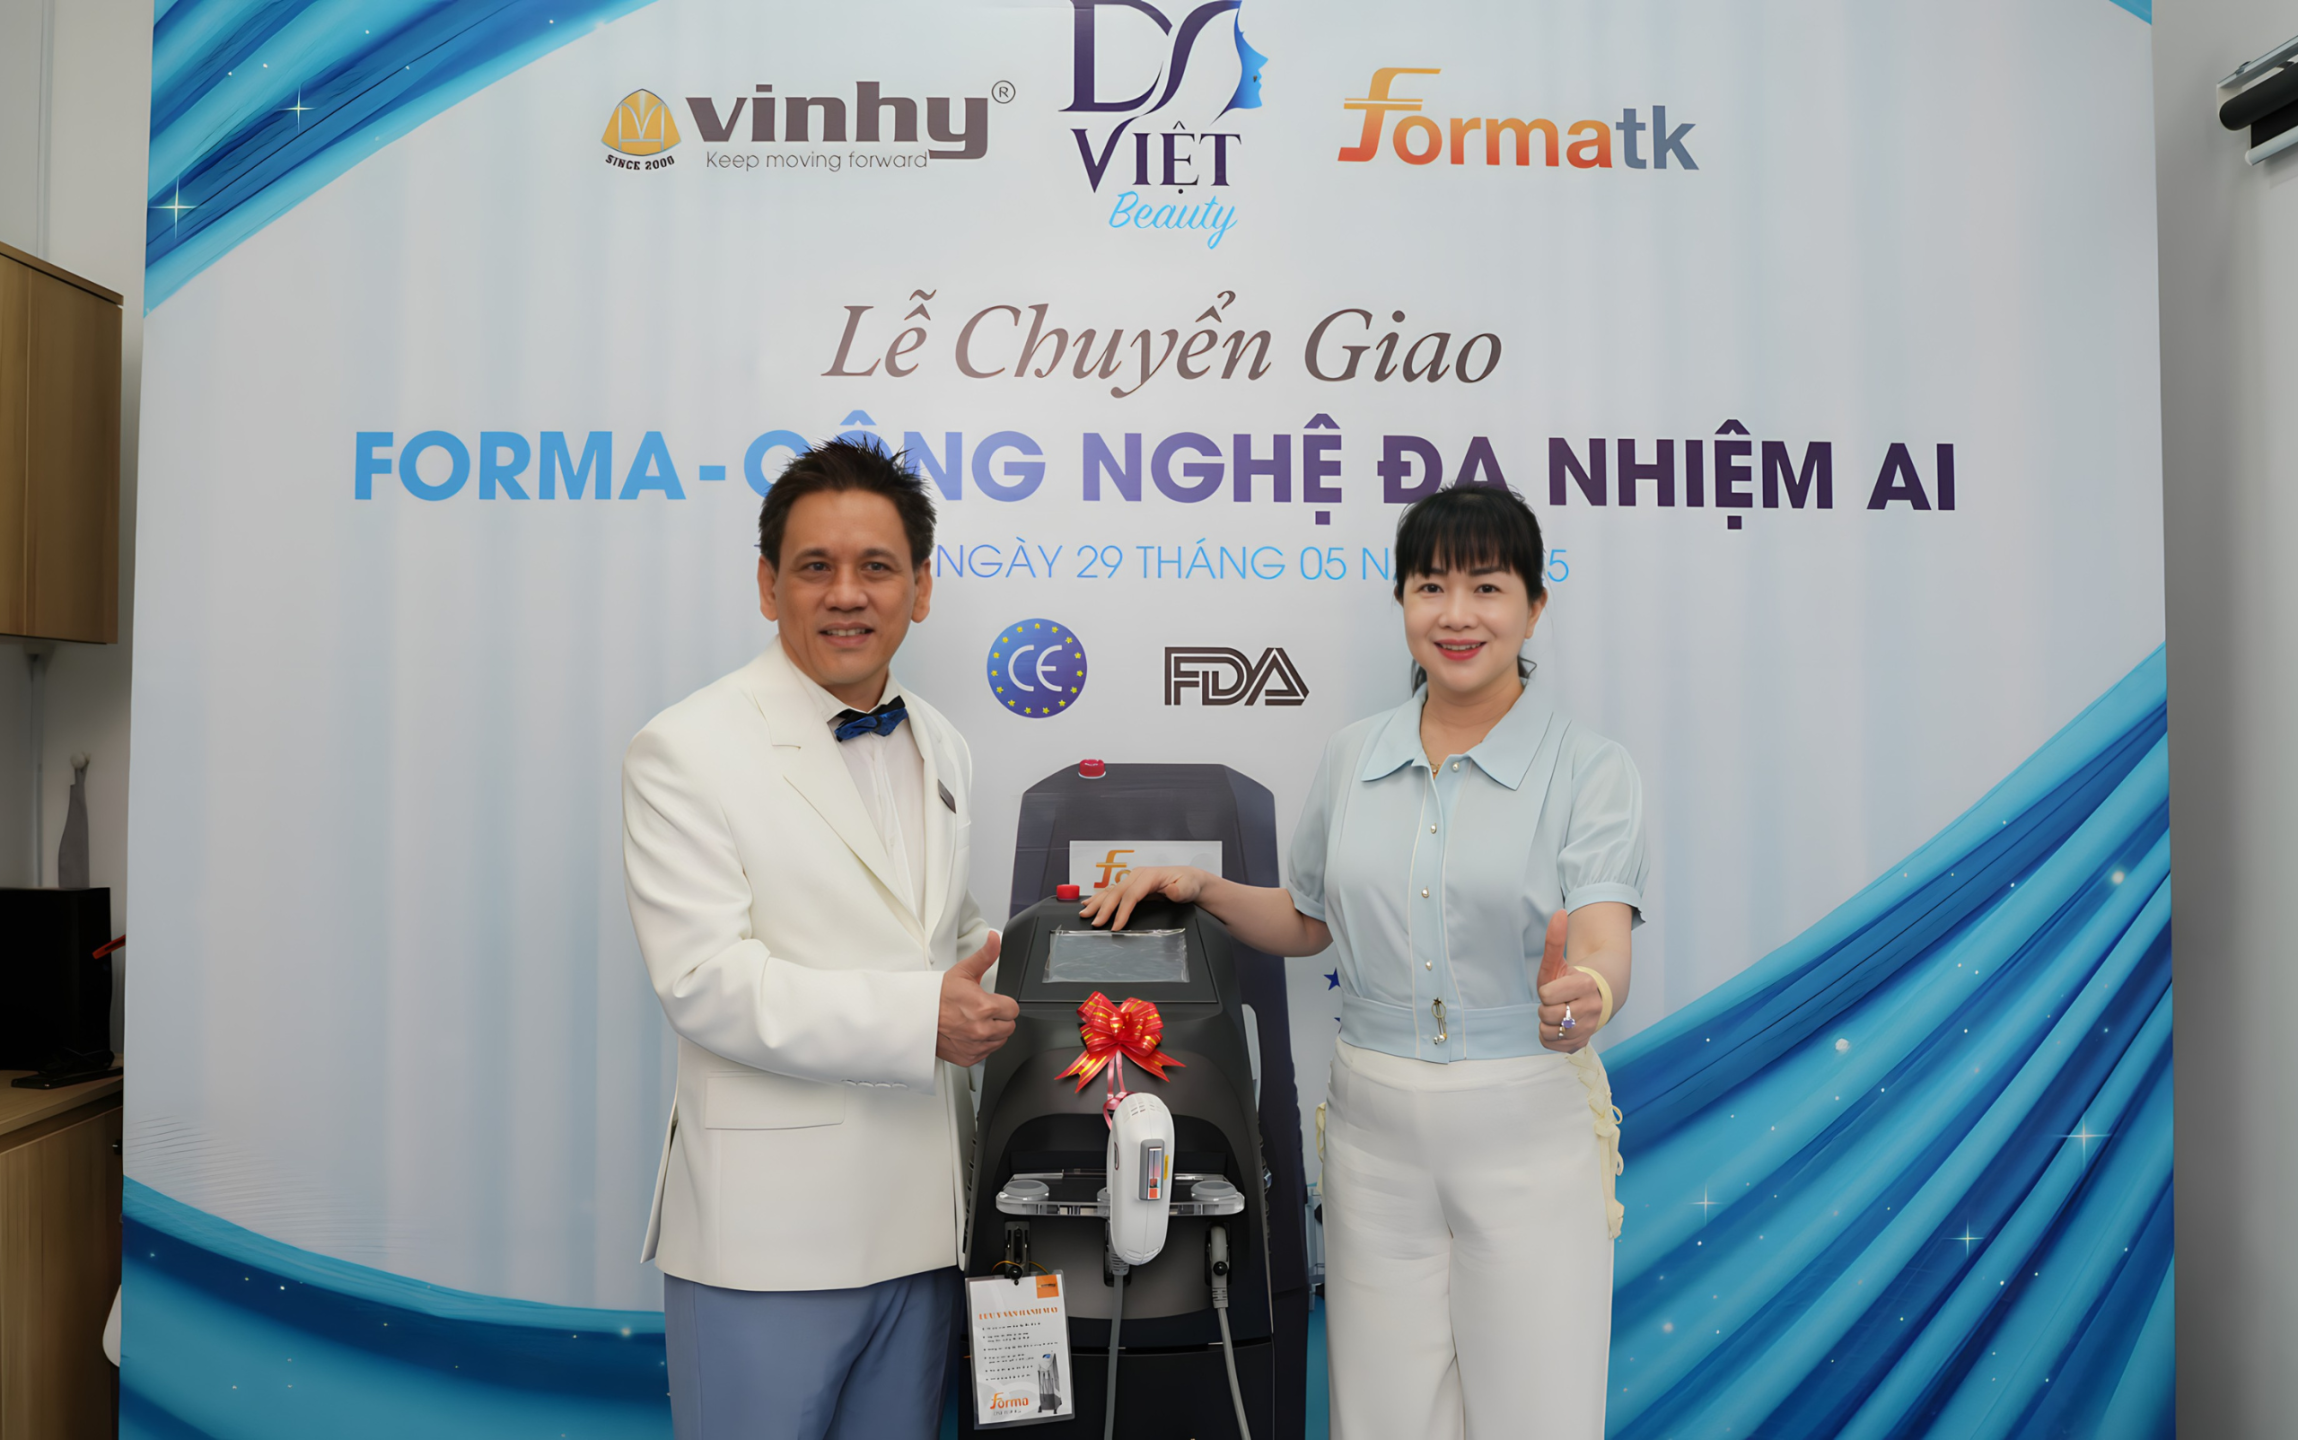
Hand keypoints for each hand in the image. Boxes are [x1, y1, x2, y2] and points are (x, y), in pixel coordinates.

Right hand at [938, 932, 1016, 1066]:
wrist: (916, 1016)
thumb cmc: (937, 996)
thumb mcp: (963, 971)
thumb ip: (985, 956)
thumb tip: (994, 940)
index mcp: (984, 1007)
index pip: (1013, 1009)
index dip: (1004, 1003)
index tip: (993, 1001)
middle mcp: (981, 1030)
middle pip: (1009, 1026)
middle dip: (1000, 1018)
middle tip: (984, 1011)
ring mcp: (975, 1046)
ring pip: (1000, 1041)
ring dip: (993, 1032)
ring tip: (976, 1021)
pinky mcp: (968, 1057)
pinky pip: (987, 1052)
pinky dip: (981, 1045)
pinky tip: (970, 1033)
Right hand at [1077, 866, 1210, 931]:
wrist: (1189, 880)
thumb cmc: (1188, 883)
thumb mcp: (1188, 887)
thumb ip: (1180, 890)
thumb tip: (1171, 890)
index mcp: (1149, 876)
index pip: (1131, 895)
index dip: (1122, 911)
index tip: (1116, 926)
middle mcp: (1137, 875)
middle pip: (1117, 892)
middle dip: (1104, 908)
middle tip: (1095, 923)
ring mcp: (1132, 879)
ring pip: (1110, 890)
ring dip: (1096, 902)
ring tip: (1084, 913)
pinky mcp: (1130, 885)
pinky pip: (1112, 891)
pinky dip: (1099, 898)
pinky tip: (1088, 903)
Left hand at [1535, 909, 1597, 1053]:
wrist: (1591, 1001)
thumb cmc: (1569, 980)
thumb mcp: (1558, 962)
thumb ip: (1554, 940)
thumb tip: (1558, 912)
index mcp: (1586, 985)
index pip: (1547, 995)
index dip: (1546, 991)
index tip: (1556, 988)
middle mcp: (1592, 1009)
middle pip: (1547, 1014)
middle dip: (1546, 1007)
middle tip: (1557, 1002)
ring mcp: (1588, 1028)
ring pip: (1548, 1032)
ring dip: (1546, 1023)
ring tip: (1558, 1014)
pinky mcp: (1581, 1044)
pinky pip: (1550, 1044)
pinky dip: (1548, 1037)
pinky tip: (1558, 1027)